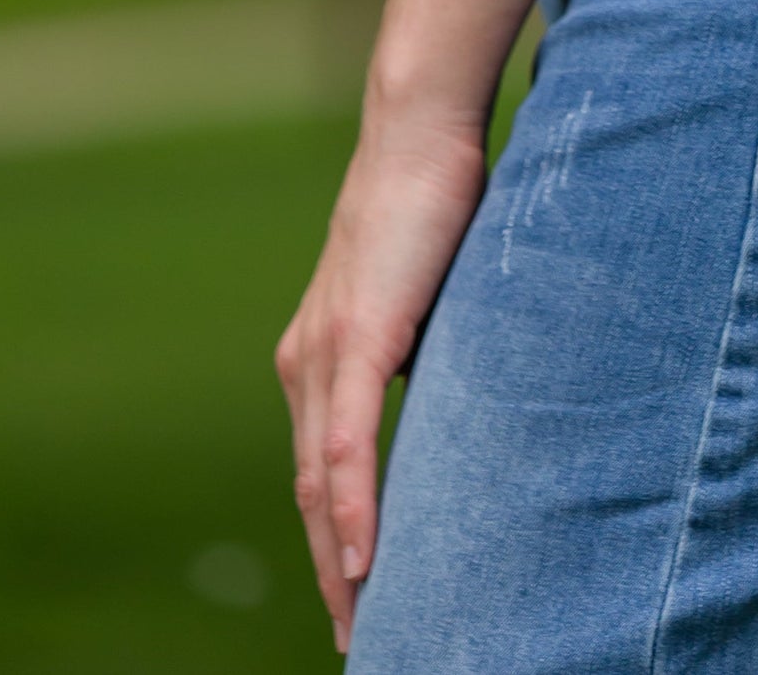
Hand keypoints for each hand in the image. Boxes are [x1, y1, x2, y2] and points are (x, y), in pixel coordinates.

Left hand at [276, 112, 487, 653]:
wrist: (418, 132)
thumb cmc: (433, 201)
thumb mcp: (427, 296)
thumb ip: (423, 349)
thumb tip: (452, 397)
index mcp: (319, 354)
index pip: (319, 469)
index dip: (334, 536)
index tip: (356, 594)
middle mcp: (305, 362)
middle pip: (309, 494)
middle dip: (330, 570)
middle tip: (356, 635)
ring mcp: (323, 352)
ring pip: (320, 483)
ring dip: (338, 560)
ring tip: (358, 620)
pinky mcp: (353, 339)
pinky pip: (345, 445)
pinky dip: (352, 509)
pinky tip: (362, 560)